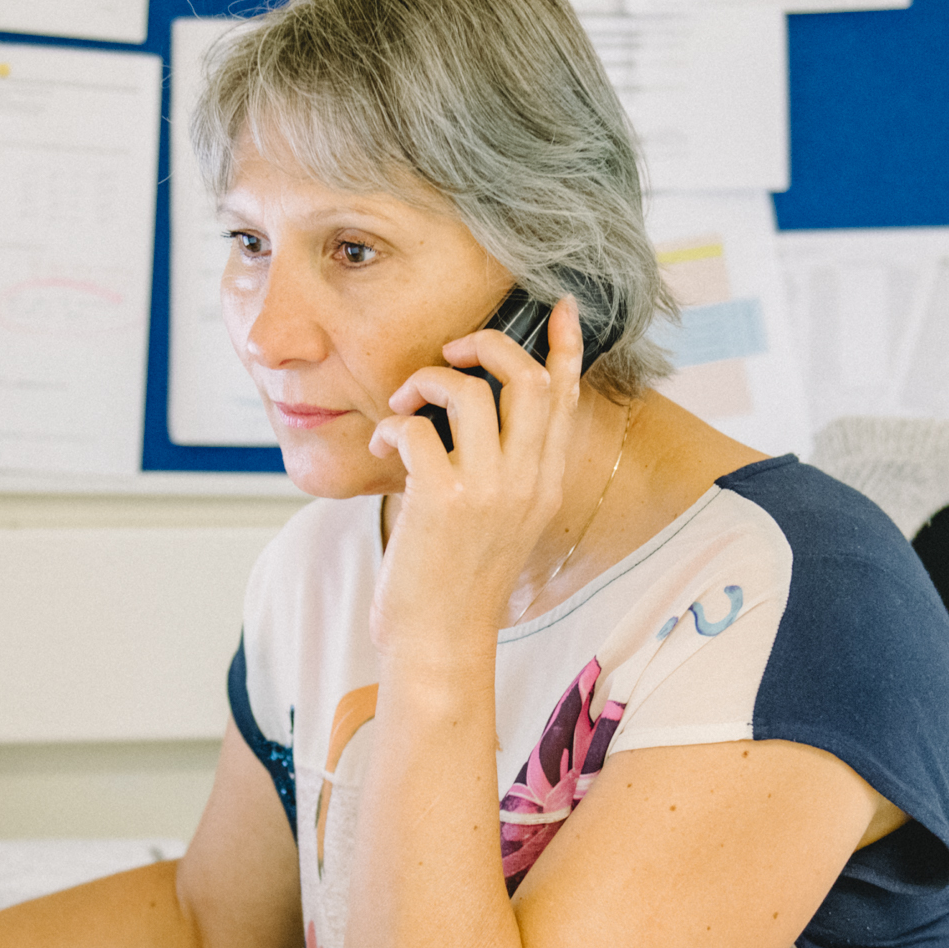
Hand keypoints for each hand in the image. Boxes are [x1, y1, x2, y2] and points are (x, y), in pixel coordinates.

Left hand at [368, 298, 586, 657]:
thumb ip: (501, 467)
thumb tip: (471, 408)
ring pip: (469, 390)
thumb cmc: (457, 581)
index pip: (566, 397)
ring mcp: (488, 491)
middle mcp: (527, 482)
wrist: (440, 641)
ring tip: (402, 405)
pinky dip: (391, 424)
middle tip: (451, 354)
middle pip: (528, 378)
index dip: (564, 344)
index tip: (557, 306)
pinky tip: (382, 444)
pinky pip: (416, 427)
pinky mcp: (444, 501)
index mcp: (545, 482)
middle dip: (486, 345)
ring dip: (425, 381)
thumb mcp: (499, 520)